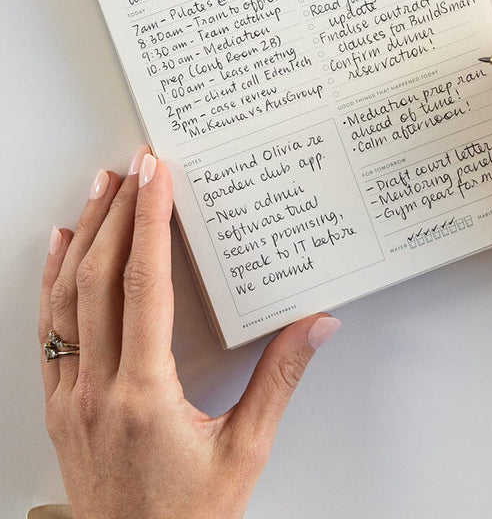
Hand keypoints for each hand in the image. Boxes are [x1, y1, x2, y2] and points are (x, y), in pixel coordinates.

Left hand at [39, 147, 339, 518]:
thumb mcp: (245, 451)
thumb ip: (280, 380)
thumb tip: (316, 325)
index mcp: (144, 393)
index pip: (144, 285)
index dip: (149, 223)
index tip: (156, 178)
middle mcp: (97, 387)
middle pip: (98, 279)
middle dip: (117, 213)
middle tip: (132, 166)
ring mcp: (71, 396)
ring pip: (67, 297)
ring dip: (82, 236)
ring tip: (98, 189)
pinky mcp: (60, 405)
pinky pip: (48, 330)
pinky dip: (51, 281)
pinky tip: (59, 250)